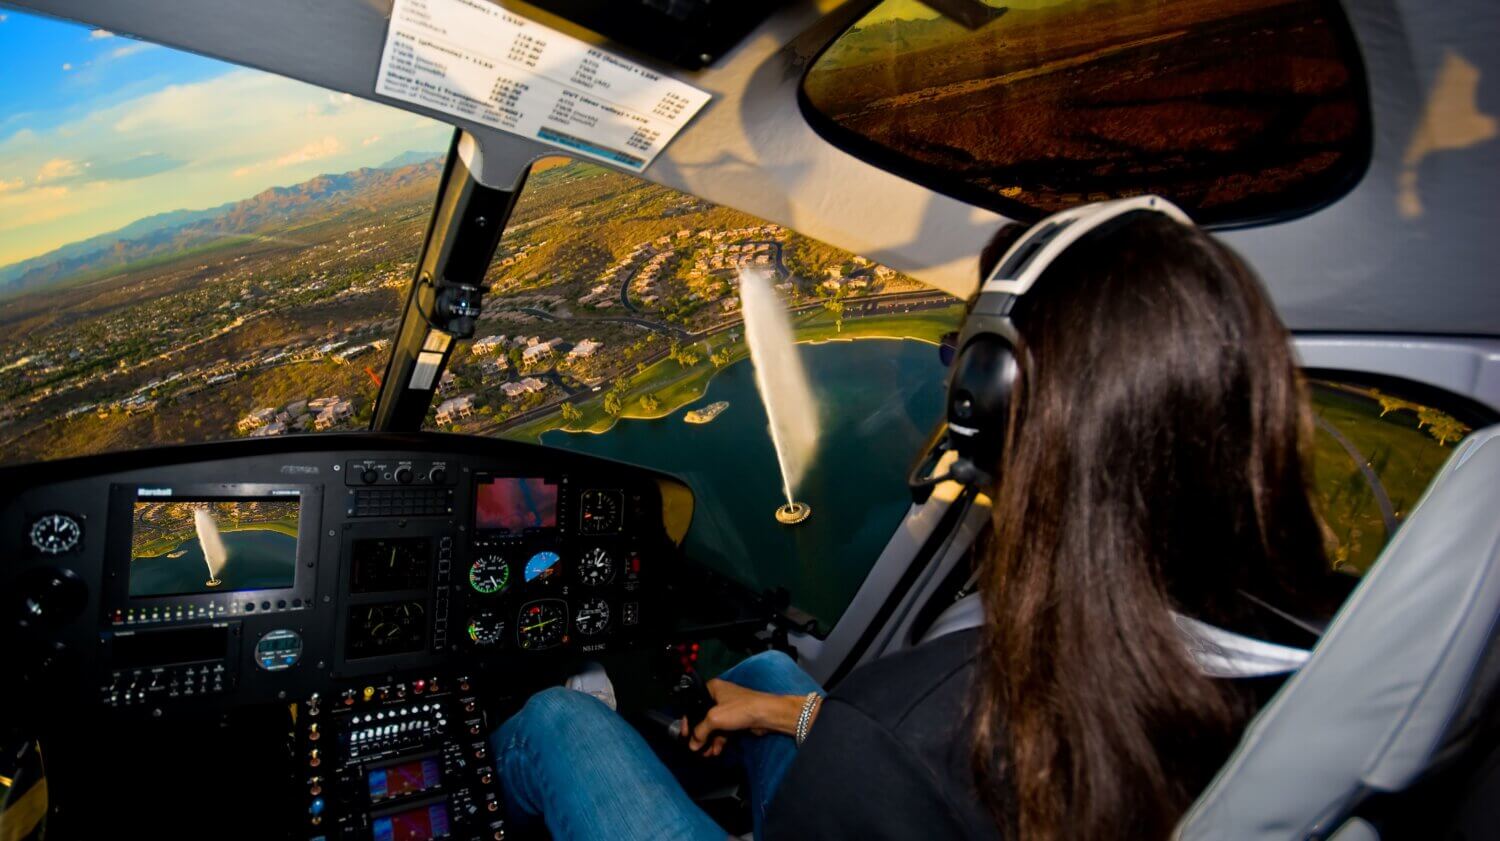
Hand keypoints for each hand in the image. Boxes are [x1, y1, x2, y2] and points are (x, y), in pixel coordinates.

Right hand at [682, 678, 803, 756]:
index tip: (685, 735)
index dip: (688, 720)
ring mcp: (729, 709)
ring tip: (705, 754)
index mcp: (712, 688)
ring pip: (714, 727)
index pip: (693, 704)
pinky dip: (719, 741)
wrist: (766, 714)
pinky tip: (715, 751)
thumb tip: (692, 745)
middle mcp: (719, 697)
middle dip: (700, 734)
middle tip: (695, 747)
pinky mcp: (737, 720)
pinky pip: (723, 731)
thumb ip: (700, 731)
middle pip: (703, 718)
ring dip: (709, 741)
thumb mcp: (714, 718)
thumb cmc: (738, 709)